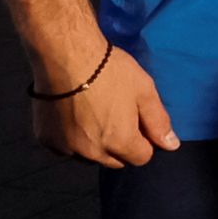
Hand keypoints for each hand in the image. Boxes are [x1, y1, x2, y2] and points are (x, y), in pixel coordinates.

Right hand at [29, 42, 177, 167]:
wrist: (65, 57)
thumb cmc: (110, 71)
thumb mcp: (144, 91)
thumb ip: (158, 121)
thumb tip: (172, 146)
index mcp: (120, 141)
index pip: (141, 157)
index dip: (145, 141)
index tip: (138, 123)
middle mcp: (92, 152)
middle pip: (115, 161)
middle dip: (121, 146)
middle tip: (117, 117)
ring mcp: (66, 148)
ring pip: (89, 157)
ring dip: (96, 146)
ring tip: (95, 116)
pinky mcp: (46, 139)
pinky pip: (65, 149)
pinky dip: (72, 140)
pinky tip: (74, 117)